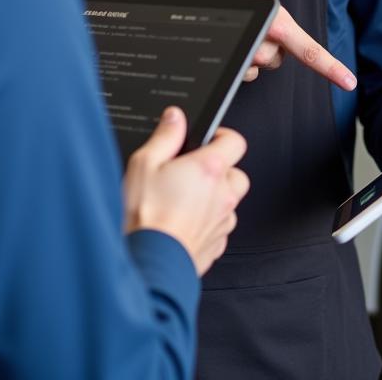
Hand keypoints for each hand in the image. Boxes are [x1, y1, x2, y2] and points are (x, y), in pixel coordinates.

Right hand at [123, 106, 249, 275]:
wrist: (147, 263)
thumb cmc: (144, 216)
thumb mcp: (144, 163)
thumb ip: (165, 136)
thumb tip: (175, 118)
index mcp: (209, 169)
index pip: (236, 142)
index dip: (222, 136)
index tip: (207, 139)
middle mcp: (223, 195)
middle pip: (237, 173)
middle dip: (220, 170)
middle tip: (194, 172)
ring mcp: (223, 223)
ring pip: (230, 203)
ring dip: (215, 198)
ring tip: (185, 200)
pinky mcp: (217, 246)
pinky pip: (220, 227)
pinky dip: (208, 222)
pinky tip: (184, 223)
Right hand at [205, 0, 355, 90]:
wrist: (189, 14)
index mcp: (275, 24)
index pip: (308, 51)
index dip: (331, 67)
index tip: (349, 82)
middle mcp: (264, 46)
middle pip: (284, 55)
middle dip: (275, 41)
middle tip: (257, 22)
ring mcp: (250, 61)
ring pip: (269, 62)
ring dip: (260, 50)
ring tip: (243, 31)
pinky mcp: (239, 69)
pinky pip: (252, 71)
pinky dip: (248, 60)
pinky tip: (237, 45)